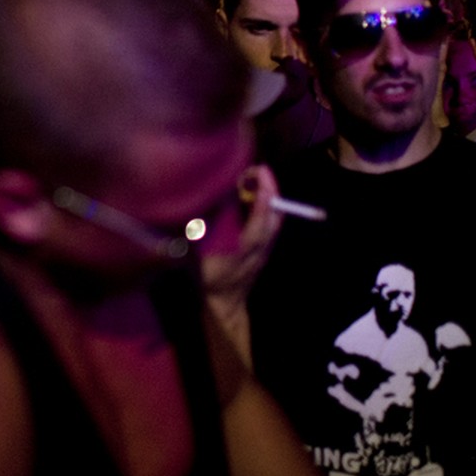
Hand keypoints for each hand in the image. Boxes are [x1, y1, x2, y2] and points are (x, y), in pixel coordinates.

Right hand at [201, 165, 284, 355]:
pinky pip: (270, 224)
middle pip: (275, 214)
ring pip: (275, 219)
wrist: (225, 305)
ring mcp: (265, 249)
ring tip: (254, 179)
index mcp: (246, 247)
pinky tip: (252, 199)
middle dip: (270, 189)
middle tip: (257, 170)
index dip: (263, 192)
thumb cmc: (209, 279)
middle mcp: (261, 247)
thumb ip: (201, 232)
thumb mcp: (200, 256)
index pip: (262, 216)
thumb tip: (200, 205)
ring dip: (269, 197)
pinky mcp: (264, 250)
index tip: (260, 170)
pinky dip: (265, 207)